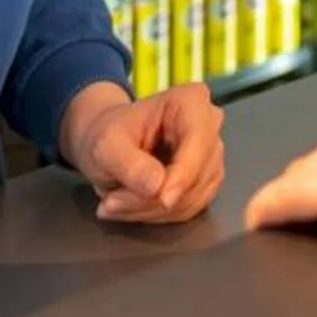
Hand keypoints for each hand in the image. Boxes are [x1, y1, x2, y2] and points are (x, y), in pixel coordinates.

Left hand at [63, 80, 223, 224]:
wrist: (109, 144)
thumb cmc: (107, 135)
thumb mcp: (106, 145)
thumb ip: (130, 163)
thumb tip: (158, 187)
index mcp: (191, 101)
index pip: (198, 141)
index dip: (184, 173)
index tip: (163, 199)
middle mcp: (210, 124)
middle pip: (197, 173)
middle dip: (153, 198)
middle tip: (109, 204)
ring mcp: (211, 154)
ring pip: (193, 196)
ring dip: (151, 210)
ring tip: (114, 204)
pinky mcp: (206, 180)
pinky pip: (190, 207)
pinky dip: (158, 215)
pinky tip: (131, 207)